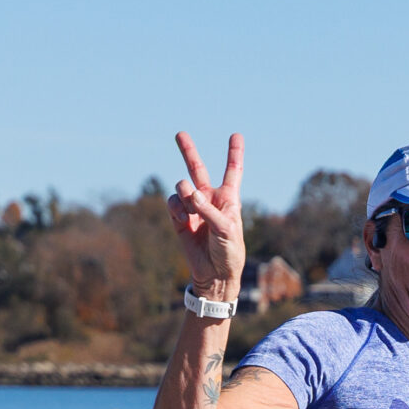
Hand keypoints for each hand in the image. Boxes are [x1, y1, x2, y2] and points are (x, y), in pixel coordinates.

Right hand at [168, 131, 245, 292]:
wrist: (215, 274)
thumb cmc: (229, 252)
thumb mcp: (226, 229)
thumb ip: (209, 210)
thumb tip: (190, 193)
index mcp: (228, 198)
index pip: (232, 171)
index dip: (234, 153)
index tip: (235, 135)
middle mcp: (209, 199)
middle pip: (197, 169)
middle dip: (188, 151)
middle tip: (179, 134)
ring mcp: (193, 208)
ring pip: (182, 186)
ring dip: (184, 192)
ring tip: (191, 206)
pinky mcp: (179, 219)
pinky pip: (172, 203)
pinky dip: (176, 207)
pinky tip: (184, 218)